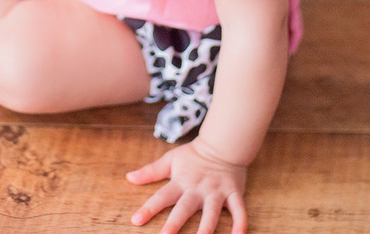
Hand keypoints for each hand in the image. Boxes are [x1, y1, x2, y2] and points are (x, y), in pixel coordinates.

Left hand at [127, 138, 248, 233]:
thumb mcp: (170, 160)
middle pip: (184, 208)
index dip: (149, 209)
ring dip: (206, 228)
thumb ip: (151, 171)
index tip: (136, 220)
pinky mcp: (234, 193)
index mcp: (180, 182)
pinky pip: (238, 210)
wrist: (222, 144)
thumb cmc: (194, 155)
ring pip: (211, 213)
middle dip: (175, 223)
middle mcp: (197, 189)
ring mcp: (216, 192)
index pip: (162, 197)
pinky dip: (240, 222)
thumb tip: (129, 177)